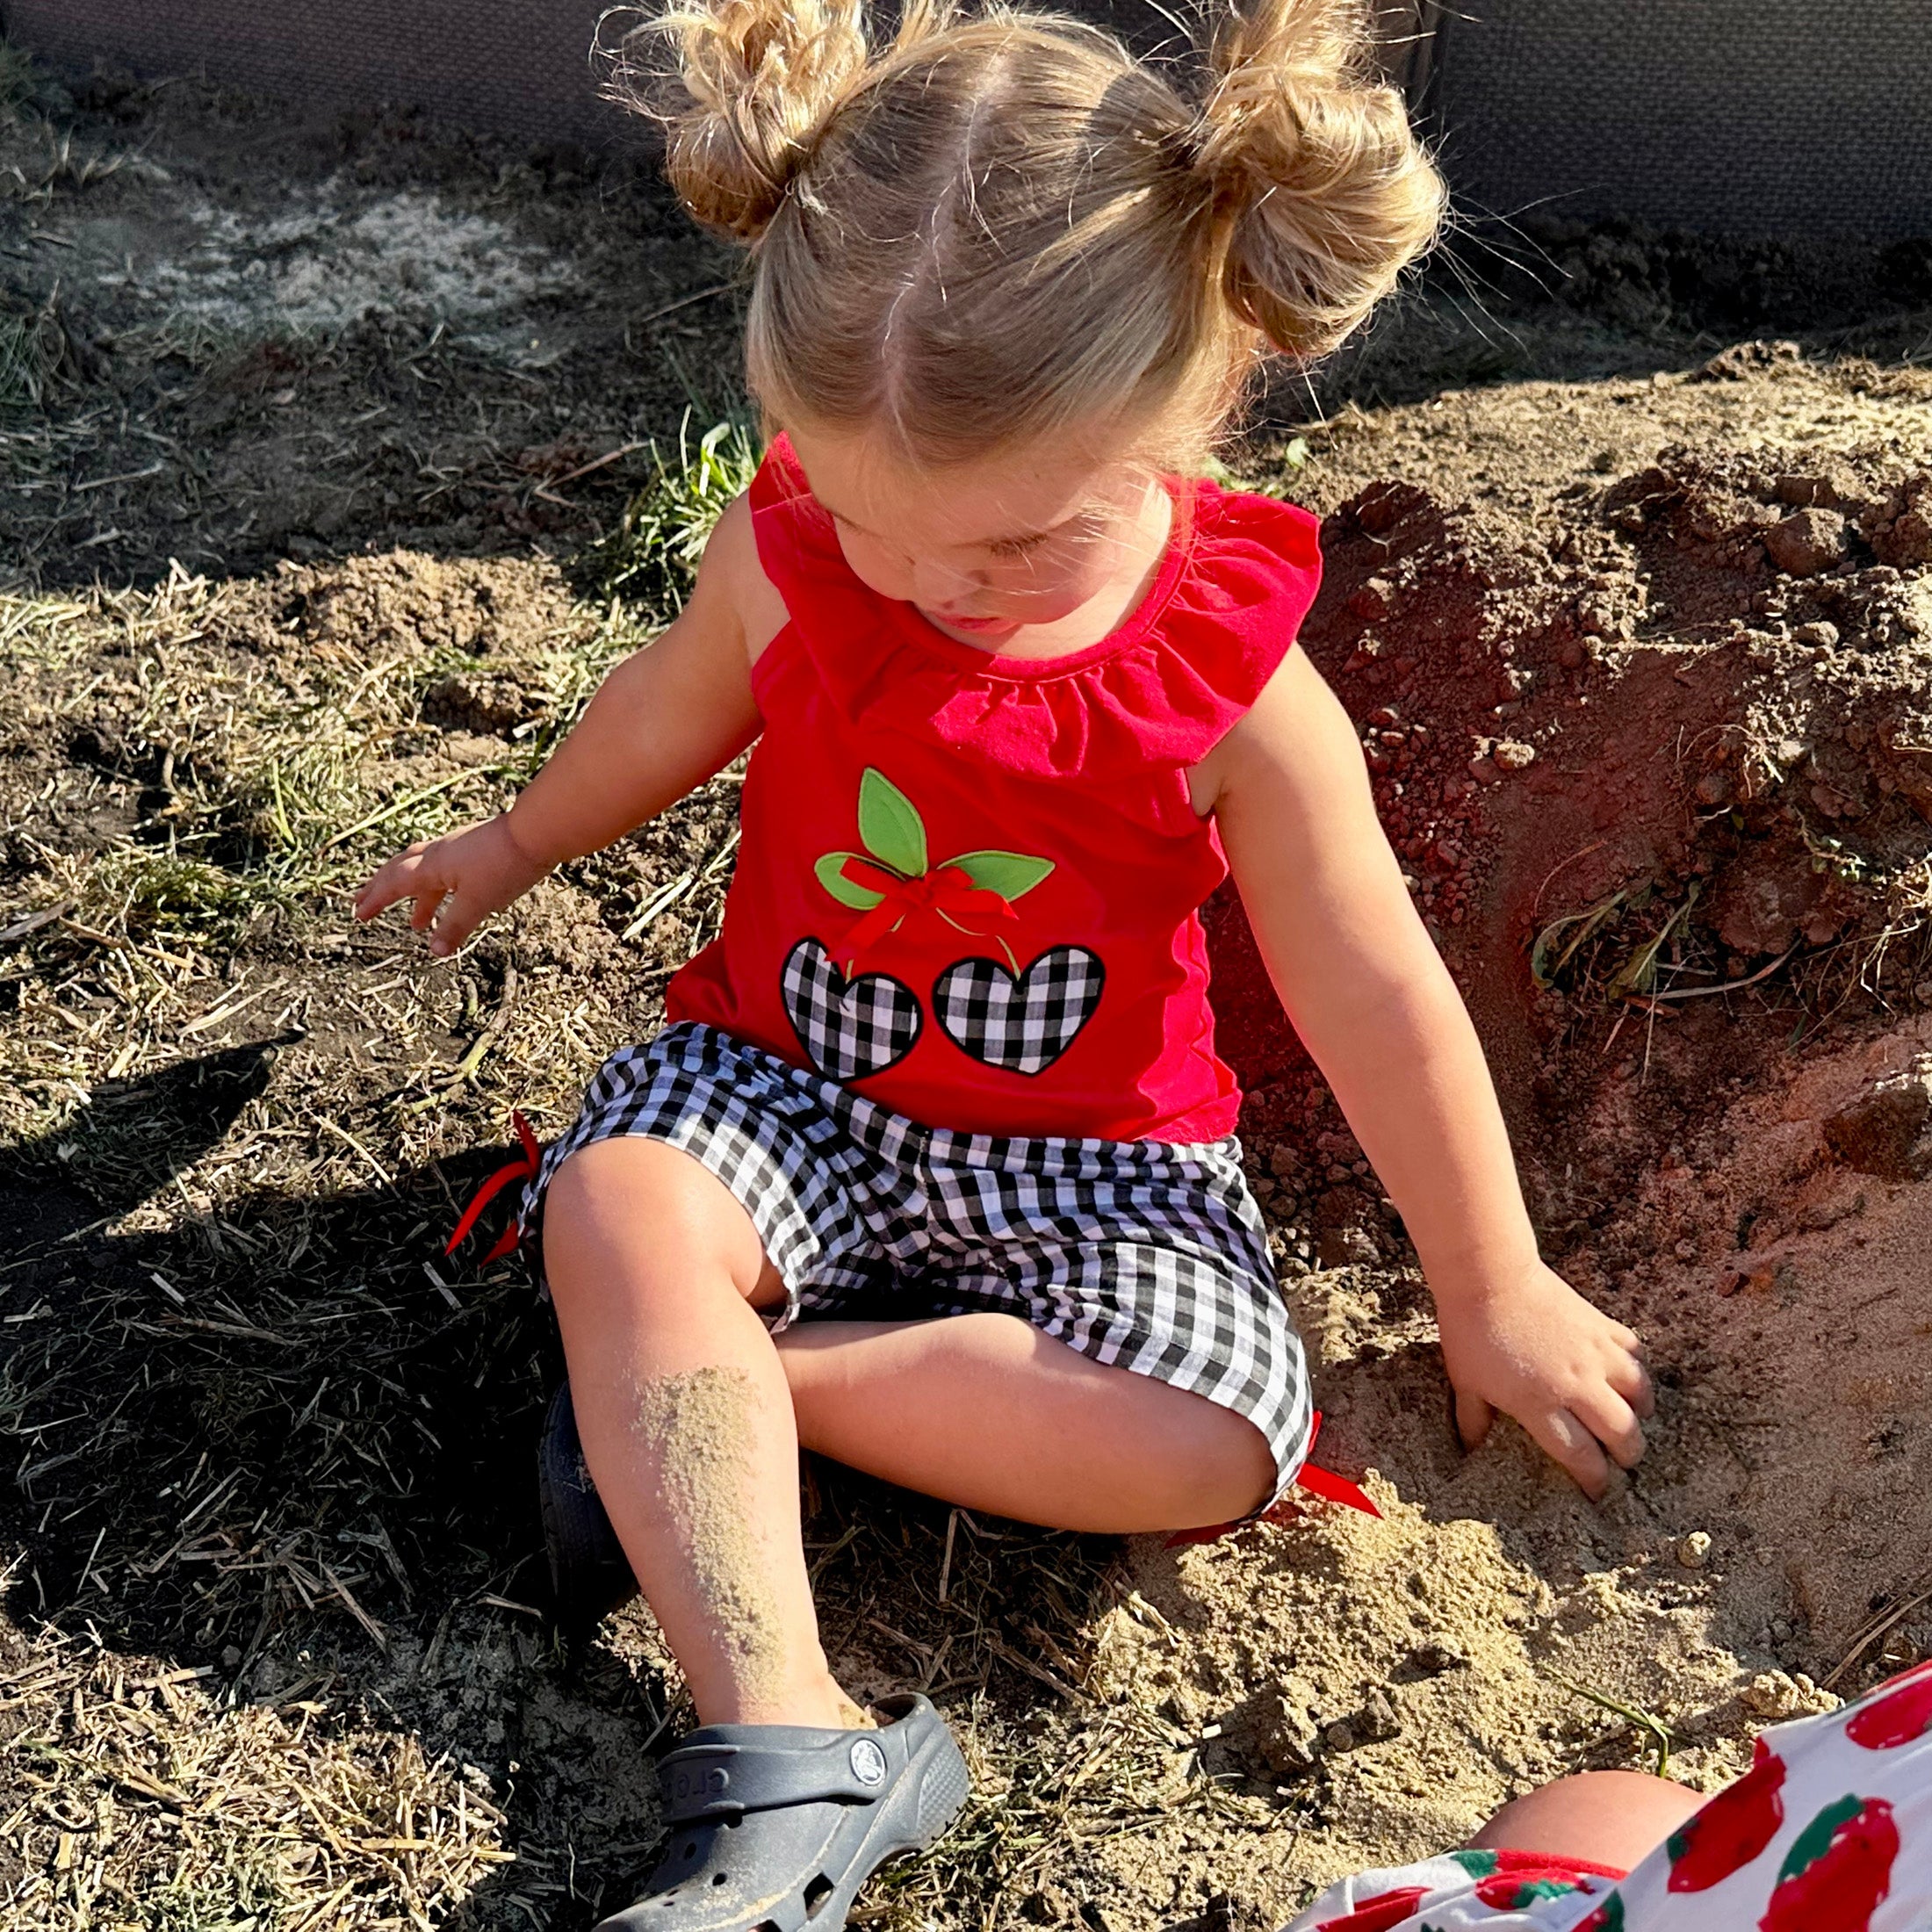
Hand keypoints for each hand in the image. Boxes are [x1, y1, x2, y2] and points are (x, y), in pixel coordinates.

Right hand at [353, 815, 550, 955]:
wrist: (536, 832)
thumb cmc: (504, 865)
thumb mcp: (478, 902)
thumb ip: (455, 926)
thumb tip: (435, 951)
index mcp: (432, 866)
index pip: (394, 884)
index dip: (375, 900)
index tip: (358, 914)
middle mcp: (439, 854)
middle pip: (400, 870)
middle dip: (382, 889)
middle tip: (364, 903)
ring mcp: (458, 849)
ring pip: (426, 872)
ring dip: (416, 897)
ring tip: (417, 923)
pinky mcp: (477, 849)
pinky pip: (447, 870)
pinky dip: (439, 888)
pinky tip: (452, 898)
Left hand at [1433, 1261, 1652, 1499]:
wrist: (1489, 1276)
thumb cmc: (1471, 1332)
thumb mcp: (1465, 1382)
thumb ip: (1474, 1420)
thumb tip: (1471, 1450)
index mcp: (1541, 1405)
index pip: (1581, 1457)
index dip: (1594, 1482)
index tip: (1598, 1493)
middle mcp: (1577, 1385)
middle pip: (1622, 1433)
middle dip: (1628, 1455)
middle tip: (1624, 1461)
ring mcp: (1595, 1354)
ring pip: (1639, 1395)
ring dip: (1640, 1414)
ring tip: (1633, 1420)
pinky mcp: (1603, 1326)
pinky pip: (1635, 1354)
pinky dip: (1637, 1371)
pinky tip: (1630, 1378)